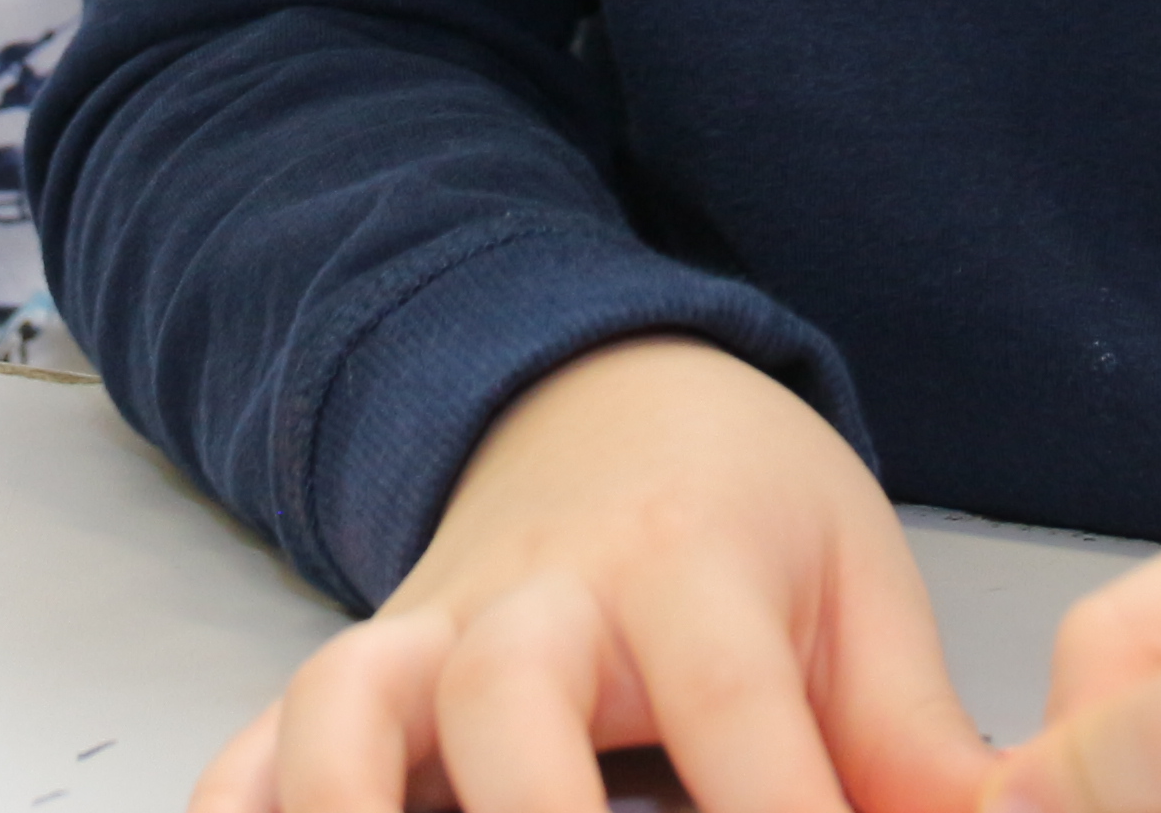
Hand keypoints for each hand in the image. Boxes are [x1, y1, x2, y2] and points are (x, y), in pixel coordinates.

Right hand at [195, 335, 999, 812]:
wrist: (600, 390)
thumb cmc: (742, 512)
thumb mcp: (861, 591)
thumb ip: (921, 749)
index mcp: (690, 568)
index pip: (734, 712)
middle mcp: (537, 601)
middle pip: (510, 705)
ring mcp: (421, 642)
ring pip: (346, 717)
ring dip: (352, 811)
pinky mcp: (349, 688)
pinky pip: (252, 755)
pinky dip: (239, 811)